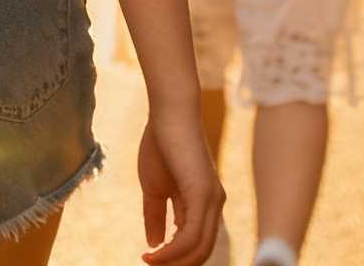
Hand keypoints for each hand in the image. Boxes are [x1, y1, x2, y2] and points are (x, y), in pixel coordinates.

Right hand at [137, 104, 224, 265]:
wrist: (169, 113)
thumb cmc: (162, 144)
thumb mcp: (155, 187)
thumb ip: (156, 215)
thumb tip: (154, 243)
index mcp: (204, 204)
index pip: (197, 243)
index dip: (175, 258)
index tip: (151, 261)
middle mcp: (214, 205)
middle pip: (201, 252)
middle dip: (176, 265)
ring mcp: (212, 200)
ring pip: (198, 249)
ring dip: (172, 262)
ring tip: (149, 262)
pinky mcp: (203, 194)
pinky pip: (191, 235)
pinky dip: (172, 251)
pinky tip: (154, 253)